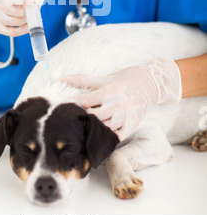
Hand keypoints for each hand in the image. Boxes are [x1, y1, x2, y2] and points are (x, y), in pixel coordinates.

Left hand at [63, 58, 181, 140]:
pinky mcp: (133, 124)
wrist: (152, 83)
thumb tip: (63, 78)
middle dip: (83, 118)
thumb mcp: (106, 77)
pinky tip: (98, 137)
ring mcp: (127, 116)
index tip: (61, 104)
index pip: (89, 100)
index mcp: (112, 90)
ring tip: (81, 129)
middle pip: (96, 116)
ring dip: (94, 128)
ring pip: (106, 127)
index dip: (74, 103)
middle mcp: (120, 104)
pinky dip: (108, 137)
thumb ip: (84, 80)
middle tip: (70, 120)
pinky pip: (118, 135)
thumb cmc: (125, 78)